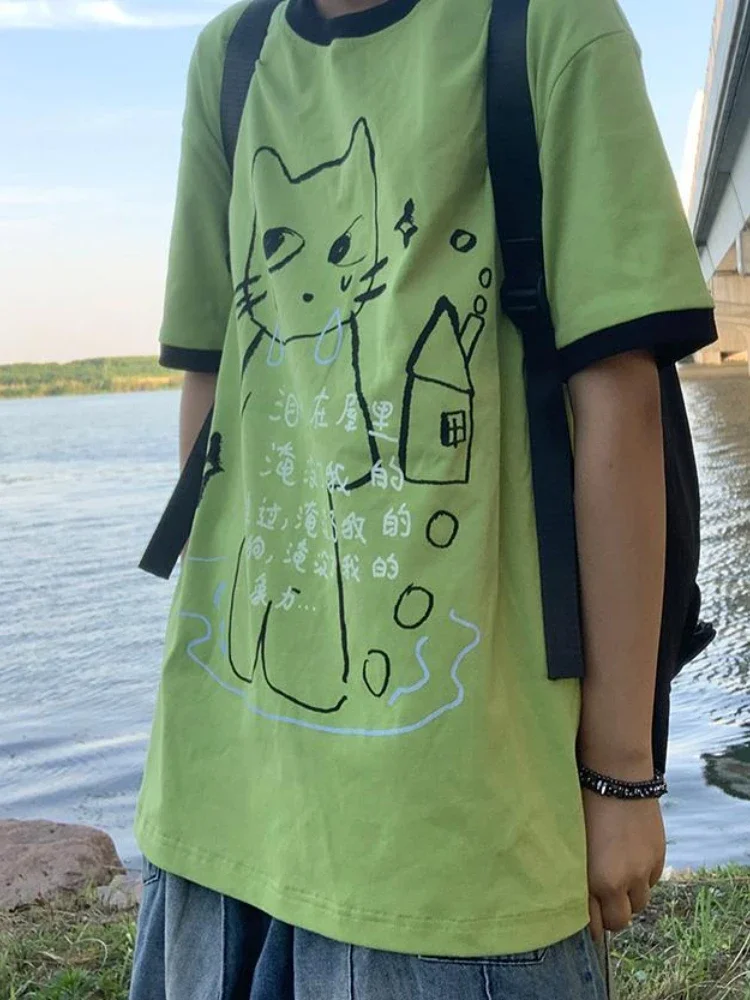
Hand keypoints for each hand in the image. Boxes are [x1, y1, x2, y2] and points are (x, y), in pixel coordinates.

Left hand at [583, 791, 665, 939]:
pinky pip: (651, 881)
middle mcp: (623, 881)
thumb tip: (577, 895)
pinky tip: (630, 862)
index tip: (587, 922)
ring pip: (639, 903)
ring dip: (628, 897)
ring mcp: (644, 870)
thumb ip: (578, 874)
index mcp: (597, 880)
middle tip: (602, 902)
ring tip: (617, 880)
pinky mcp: (659, 856)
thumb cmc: (583, 805)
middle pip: (621, 920)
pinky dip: (641, 879)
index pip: (597, 924)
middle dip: (611, 915)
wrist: (617, 778)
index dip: (592, 925)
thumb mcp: (574, 844)